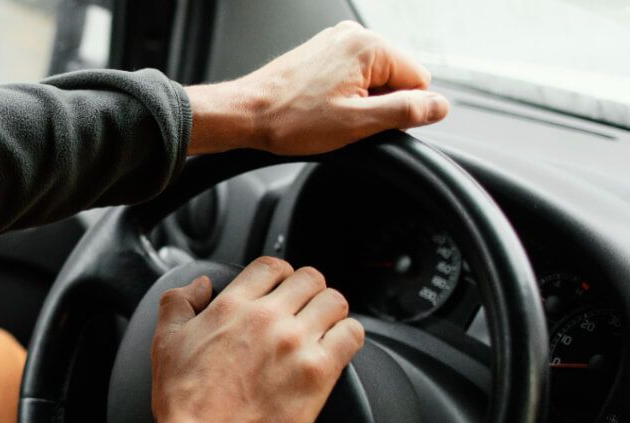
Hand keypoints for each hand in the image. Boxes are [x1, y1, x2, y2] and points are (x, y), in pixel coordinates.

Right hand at [146, 257, 364, 422]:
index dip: (280, 274)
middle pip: (308, 278)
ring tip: (323, 327)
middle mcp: (267, 318)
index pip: (270, 266)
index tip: (281, 287)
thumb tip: (200, 285)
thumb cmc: (186, 403)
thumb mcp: (165, 342)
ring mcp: (295, 342)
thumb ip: (178, 303)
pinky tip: (336, 347)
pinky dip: (348, 335)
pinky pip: (351, 335)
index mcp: (231, 307)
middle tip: (303, 309)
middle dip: (307, 290)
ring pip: (334, 301)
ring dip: (330, 311)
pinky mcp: (318, 371)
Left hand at [186, 21, 448, 155]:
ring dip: (359, 103)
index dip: (399, 111)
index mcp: (369, 46)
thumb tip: (440, 107)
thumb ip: (405, 112)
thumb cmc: (291, 119)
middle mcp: (354, 35)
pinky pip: (352, 77)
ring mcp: (336, 42)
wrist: (247, 115)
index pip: (419, 82)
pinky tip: (320, 108)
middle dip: (378, 106)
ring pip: (374, 80)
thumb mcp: (357, 123)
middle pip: (396, 79)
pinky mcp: (322, 53)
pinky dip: (343, 96)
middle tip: (344, 121)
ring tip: (327, 114)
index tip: (368, 122)